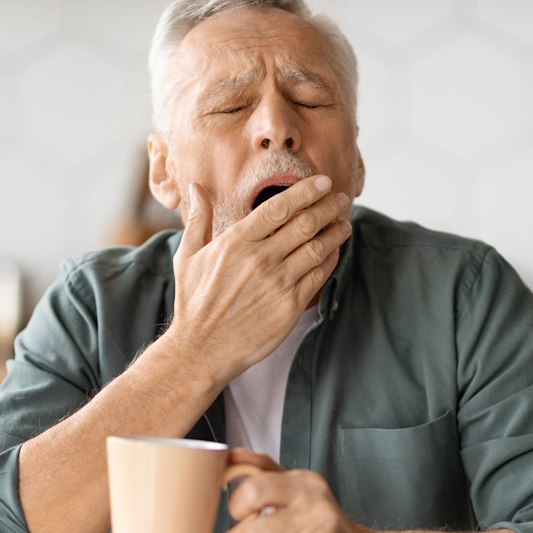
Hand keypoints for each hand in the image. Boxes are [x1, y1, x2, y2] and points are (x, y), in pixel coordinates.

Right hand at [167, 177, 351, 384]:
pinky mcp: (290, 306)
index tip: (322, 182)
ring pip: (317, 249)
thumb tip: (195, 187)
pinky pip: (318, 276)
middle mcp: (260, 260)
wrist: (201, 349)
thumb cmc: (193, 302)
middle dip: (328, 207)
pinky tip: (334, 252)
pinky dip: (330, 260)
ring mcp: (278, 284)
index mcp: (236, 242)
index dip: (306, 191)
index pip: (279, 207)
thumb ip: (198, 219)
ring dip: (336, 232)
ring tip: (344, 222)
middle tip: (341, 199)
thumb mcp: (188, 256)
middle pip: (305, 224)